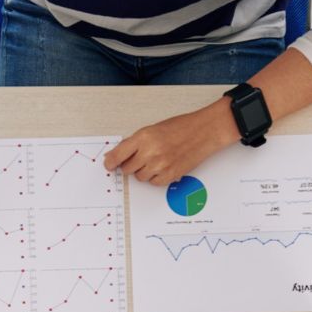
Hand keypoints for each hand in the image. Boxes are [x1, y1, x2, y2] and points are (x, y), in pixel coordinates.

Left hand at [103, 99, 236, 185]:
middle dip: (130, 165)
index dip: (111, 162)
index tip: (109, 165)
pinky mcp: (170, 176)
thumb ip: (135, 143)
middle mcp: (150, 152)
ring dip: (144, 171)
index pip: (118, 155)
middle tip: (140, 158)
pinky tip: (164, 166)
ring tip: (156, 160)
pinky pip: (153, 183)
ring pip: (140, 177)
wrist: (203, 132)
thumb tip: (117, 155)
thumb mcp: (153, 129)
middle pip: (127, 169)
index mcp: (143, 137)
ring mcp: (160, 166)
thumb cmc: (180, 128)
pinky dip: (156, 177)